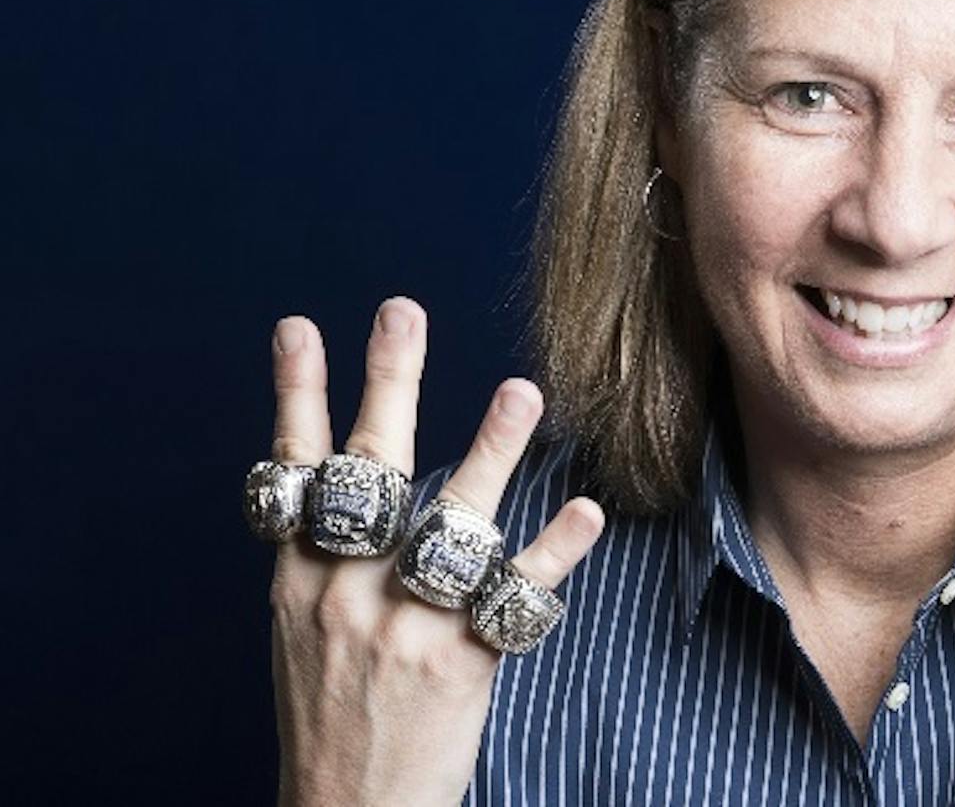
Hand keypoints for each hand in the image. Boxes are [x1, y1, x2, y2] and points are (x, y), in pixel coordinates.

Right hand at [265, 296, 603, 805]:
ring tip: (521, 389)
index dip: (297, 396)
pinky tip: (589, 511)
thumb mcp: (303, 631)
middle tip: (403, 311)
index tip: (299, 326)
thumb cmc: (331, 716)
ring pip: (449, 521)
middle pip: (368, 471)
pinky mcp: (460, 662)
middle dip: (385, 385)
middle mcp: (345, 591)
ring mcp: (404, 624)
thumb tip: (347, 486)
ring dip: (489, 450)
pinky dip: (554, 550)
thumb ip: (328, 559)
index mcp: (300, 579)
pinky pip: (515, 596)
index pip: (294, 471)